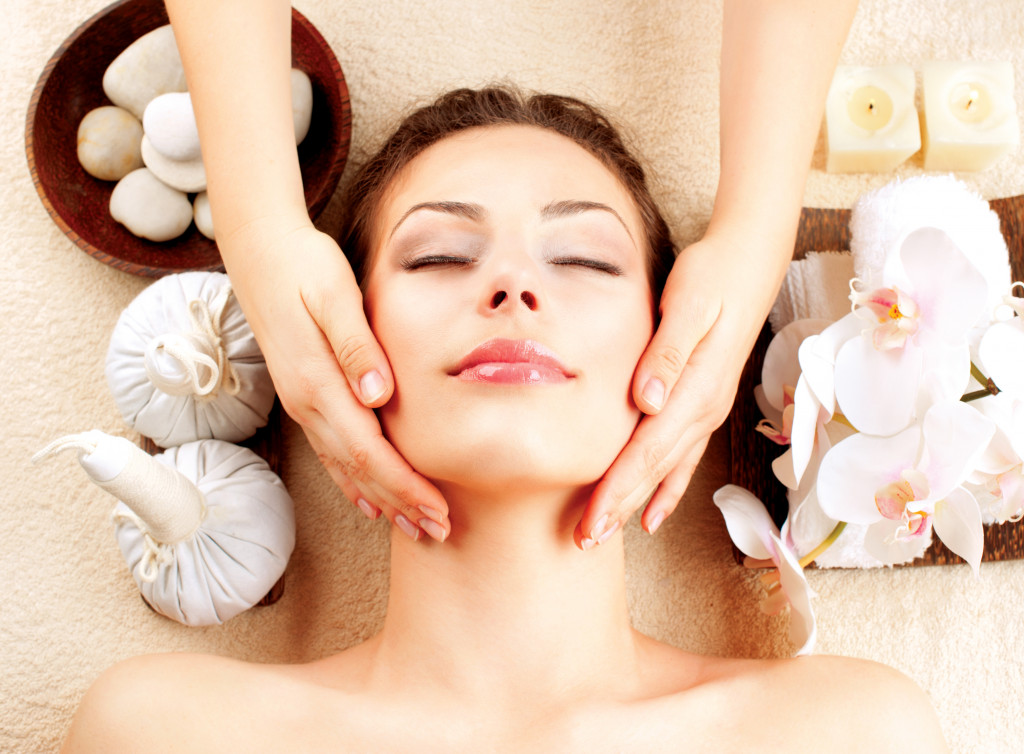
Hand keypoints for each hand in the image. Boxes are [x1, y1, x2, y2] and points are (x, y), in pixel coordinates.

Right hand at [222, 221, 449, 541]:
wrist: (259, 250)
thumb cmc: (304, 266)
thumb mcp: (334, 294)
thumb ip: (356, 344)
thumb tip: (378, 394)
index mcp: (317, 383)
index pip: (369, 451)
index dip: (405, 485)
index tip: (438, 509)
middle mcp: (306, 403)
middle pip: (358, 470)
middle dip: (400, 504)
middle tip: (439, 531)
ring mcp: (302, 403)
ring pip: (344, 467)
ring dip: (380, 500)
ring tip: (413, 527)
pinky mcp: (304, 395)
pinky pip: (331, 452)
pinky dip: (353, 481)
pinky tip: (369, 499)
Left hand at [574, 235, 785, 547]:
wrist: (748, 263)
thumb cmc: (712, 276)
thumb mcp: (688, 303)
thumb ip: (668, 352)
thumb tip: (645, 400)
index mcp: (697, 389)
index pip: (648, 452)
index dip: (618, 490)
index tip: (591, 520)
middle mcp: (704, 409)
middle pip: (654, 470)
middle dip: (619, 508)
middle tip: (584, 541)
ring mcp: (706, 410)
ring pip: (666, 470)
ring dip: (635, 504)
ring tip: (605, 534)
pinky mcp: (703, 404)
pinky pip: (682, 458)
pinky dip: (666, 489)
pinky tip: (651, 513)